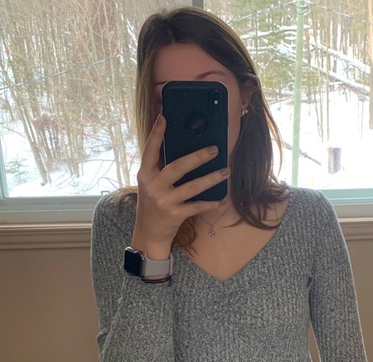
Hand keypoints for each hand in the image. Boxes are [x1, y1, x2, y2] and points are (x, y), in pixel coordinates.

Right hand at [132, 114, 229, 258]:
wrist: (149, 233)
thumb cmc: (152, 205)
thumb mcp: (150, 185)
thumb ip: (161, 169)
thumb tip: (184, 150)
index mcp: (145, 175)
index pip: (150, 151)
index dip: (157, 134)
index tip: (164, 117)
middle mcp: (153, 186)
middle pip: (177, 167)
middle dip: (198, 157)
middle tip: (215, 149)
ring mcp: (164, 201)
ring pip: (192, 186)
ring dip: (211, 178)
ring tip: (226, 171)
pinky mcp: (175, 214)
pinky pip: (197, 206)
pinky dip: (210, 203)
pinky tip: (221, 199)